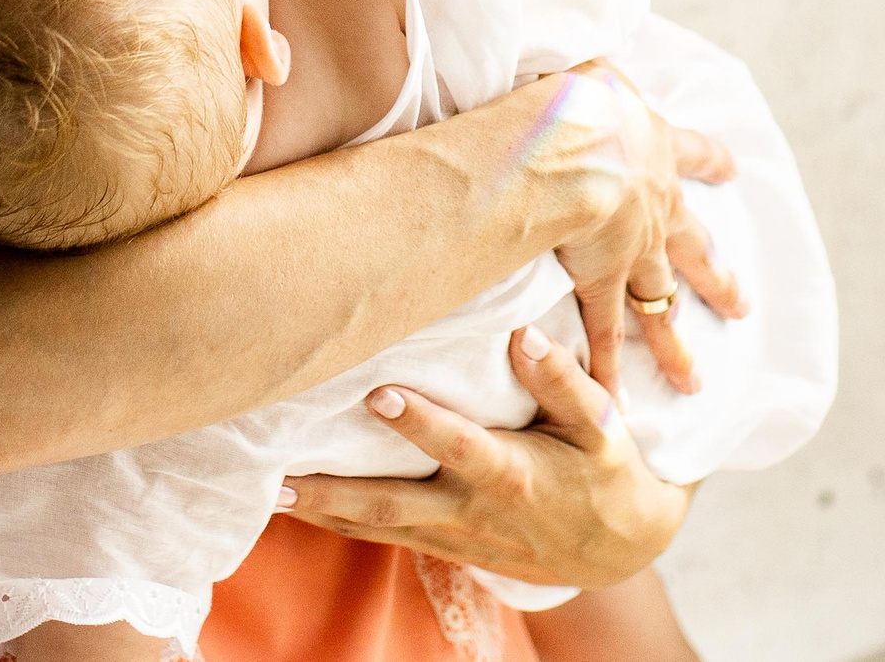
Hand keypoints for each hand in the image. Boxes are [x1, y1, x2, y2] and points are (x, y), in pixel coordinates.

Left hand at [281, 324, 691, 585]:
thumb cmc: (607, 472)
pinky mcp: (444, 544)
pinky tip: (295, 507)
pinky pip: (382, 536)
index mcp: (510, 474)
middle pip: (393, 505)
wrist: (618, 547)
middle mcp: (472, 510)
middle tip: (282, 475)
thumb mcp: (602, 427)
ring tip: (267, 493)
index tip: (376, 393)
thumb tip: (524, 337)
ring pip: (377, 528)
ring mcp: (453, 534)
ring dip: (322, 514)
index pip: (457, 447)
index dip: (418, 423)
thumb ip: (564, 383)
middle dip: (336, 492)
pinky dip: (338, 524)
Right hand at [538, 62, 746, 396]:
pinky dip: (608, 371)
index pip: (693, 153)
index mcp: (658, 147)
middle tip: (741, 306)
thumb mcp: (592, 69)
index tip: (733, 168)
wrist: (577, 144)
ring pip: (661, 303)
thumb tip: (576, 59)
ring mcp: (634, 250)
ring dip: (674, 341)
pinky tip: (616, 405)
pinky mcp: (603, 282)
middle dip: (716, 277)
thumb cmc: (577, 97)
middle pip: (694, 249)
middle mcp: (658, 205)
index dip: (710, 159)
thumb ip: (587, 72)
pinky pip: (608, 335)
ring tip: (694, 379)